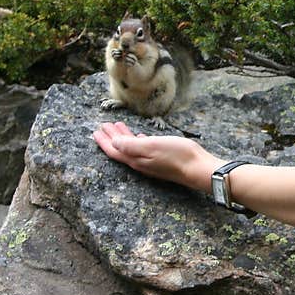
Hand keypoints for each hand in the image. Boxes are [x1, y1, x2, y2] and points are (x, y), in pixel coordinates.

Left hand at [93, 121, 220, 191]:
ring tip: (119, 127)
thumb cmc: (177, 155)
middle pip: (121, 150)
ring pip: (132, 149)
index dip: (104, 141)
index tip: (96, 130)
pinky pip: (143, 150)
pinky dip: (137, 141)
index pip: (114, 150)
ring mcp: (151, 162)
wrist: (198, 168)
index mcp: (136, 159)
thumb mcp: (151, 146)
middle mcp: (141, 163)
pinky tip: (140, 137)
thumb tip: (113, 144)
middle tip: (105, 125)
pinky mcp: (161, 160)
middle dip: (112, 137)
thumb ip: (130, 145)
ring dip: (124, 137)